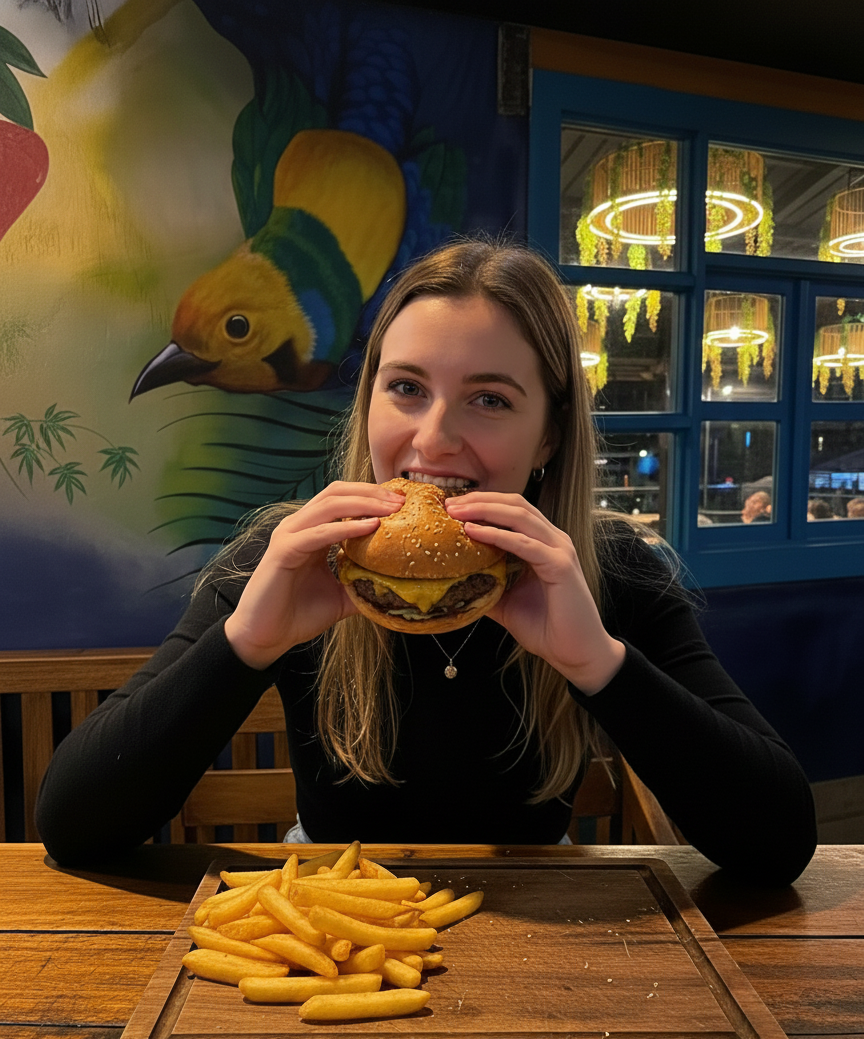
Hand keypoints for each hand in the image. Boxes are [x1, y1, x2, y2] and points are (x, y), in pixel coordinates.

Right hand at [224, 482, 404, 669]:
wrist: (266, 637)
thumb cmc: (299, 615)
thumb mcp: (342, 596)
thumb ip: (363, 583)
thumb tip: (398, 586)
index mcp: (311, 530)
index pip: (342, 498)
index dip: (372, 495)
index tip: (402, 502)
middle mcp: (299, 526)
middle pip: (337, 493)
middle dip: (371, 493)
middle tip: (401, 500)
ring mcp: (289, 536)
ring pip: (329, 505)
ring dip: (363, 503)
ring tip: (391, 509)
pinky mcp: (283, 552)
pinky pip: (318, 533)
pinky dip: (346, 528)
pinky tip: (370, 527)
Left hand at [445, 493, 624, 693]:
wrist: (576, 653)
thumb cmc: (547, 628)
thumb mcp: (506, 603)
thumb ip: (486, 585)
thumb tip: (454, 582)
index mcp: (543, 543)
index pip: (512, 509)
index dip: (482, 503)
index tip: (451, 507)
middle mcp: (553, 540)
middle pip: (515, 504)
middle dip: (480, 500)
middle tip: (449, 504)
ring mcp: (559, 550)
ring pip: (519, 516)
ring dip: (485, 510)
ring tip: (456, 512)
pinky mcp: (560, 566)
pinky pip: (524, 544)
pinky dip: (497, 535)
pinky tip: (474, 532)